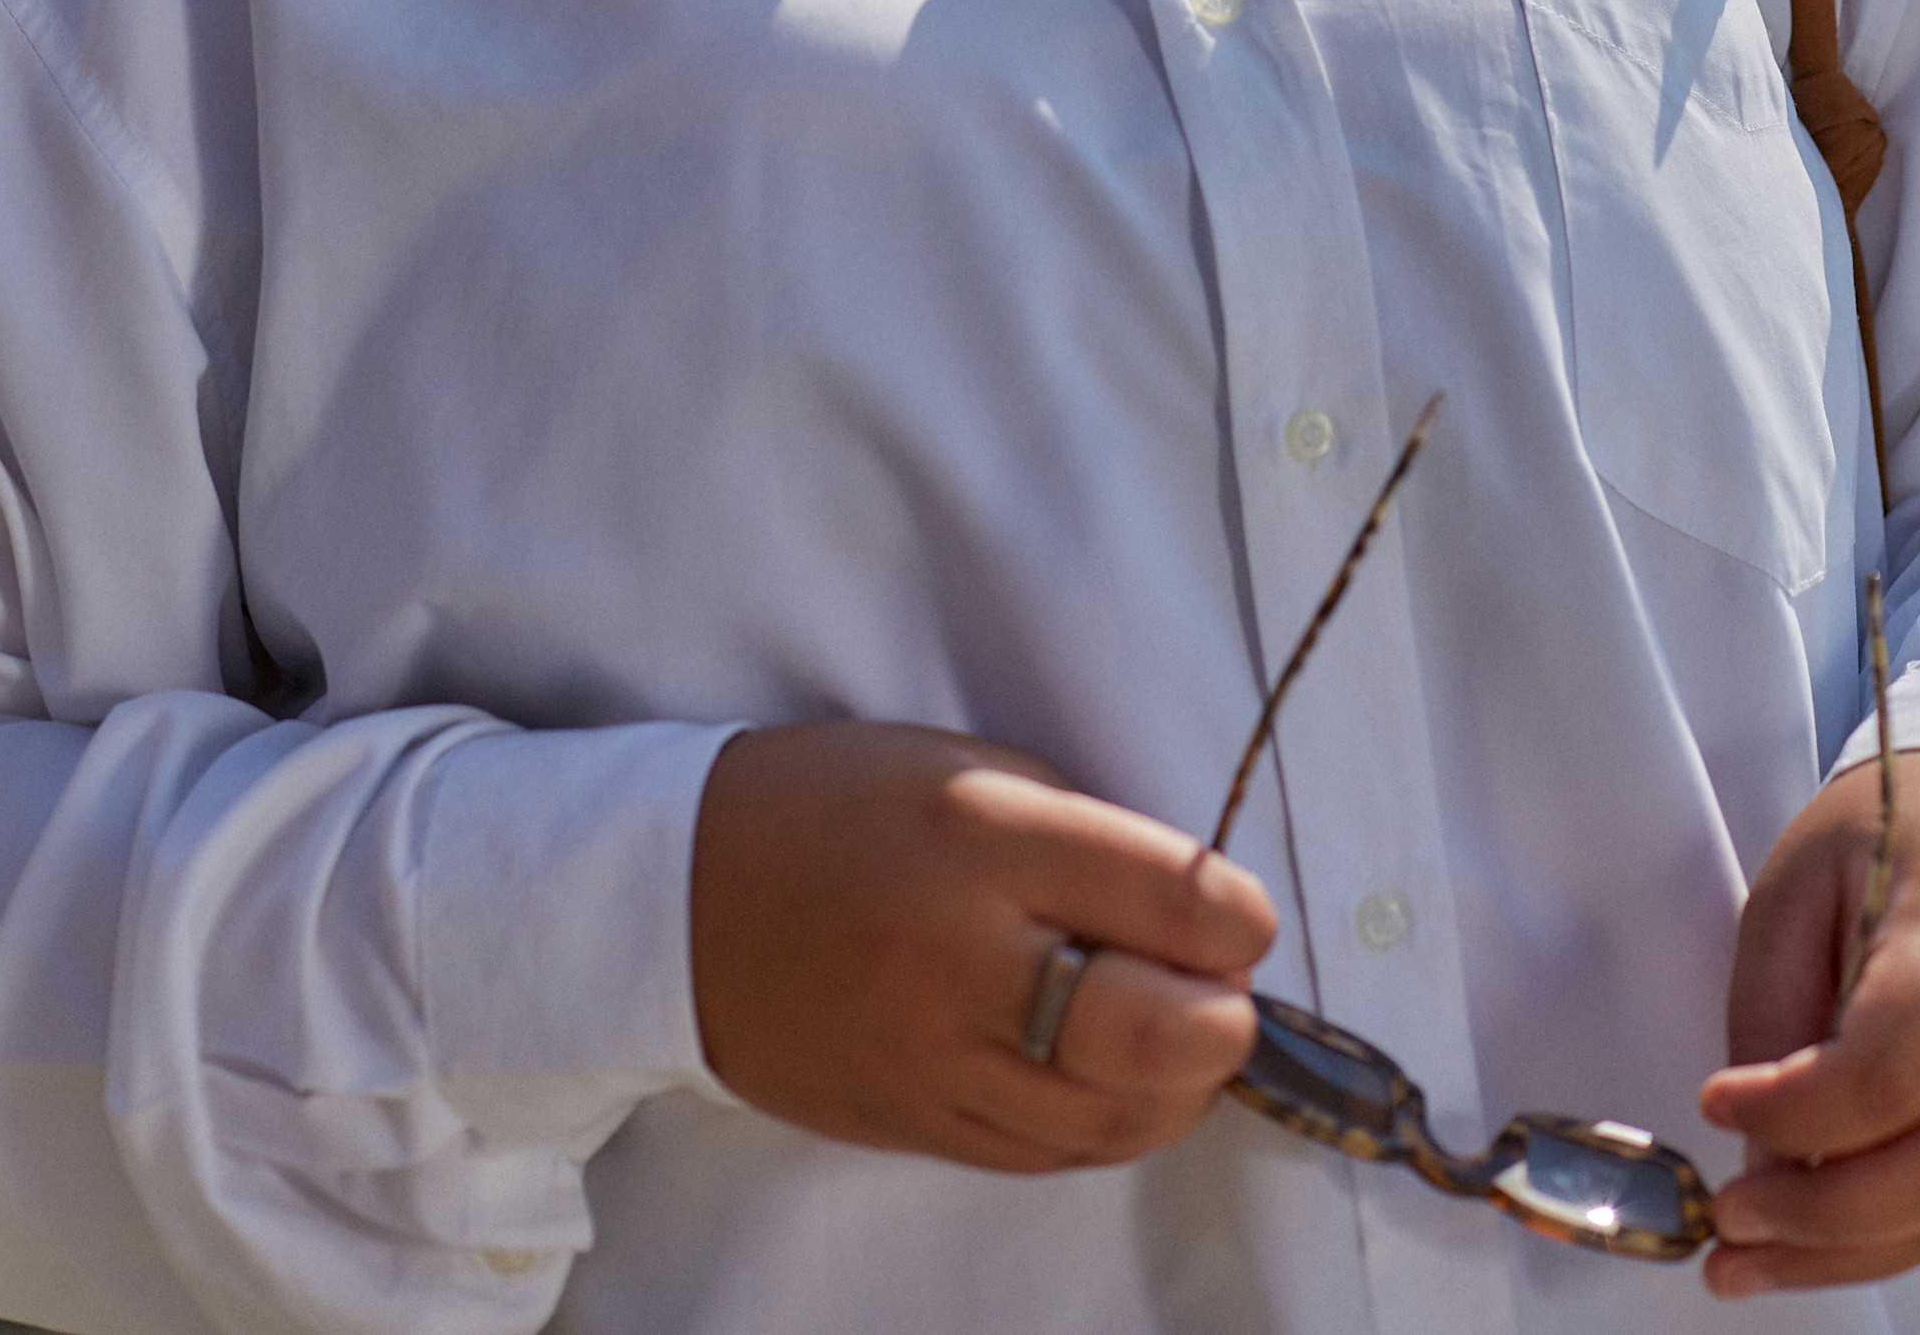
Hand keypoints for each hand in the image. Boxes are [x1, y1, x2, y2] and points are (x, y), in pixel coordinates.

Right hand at [689, 720, 1276, 1172]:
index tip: (1240, 916)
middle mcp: (963, 955)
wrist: (679, 895)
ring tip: (1182, 1045)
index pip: (1168, 896)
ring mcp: (933, 1057)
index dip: (1237, 917)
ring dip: (1178, 1089)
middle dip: (1224, 1021)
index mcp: (981, 833)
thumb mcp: (963, 764)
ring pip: (1111, 1118)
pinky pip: (1044, 1156)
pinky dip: (1104, 1126)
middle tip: (1226, 994)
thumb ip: (1078, 834)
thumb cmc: (835, 803)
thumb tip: (1193, 909)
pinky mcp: (911, 1125)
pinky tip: (1111, 1085)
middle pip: (1154, 1033)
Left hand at [1701, 750, 1919, 1297]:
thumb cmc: (1896, 824)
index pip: (1893, 1063)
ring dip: (1852, 1251)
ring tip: (1745, 1263)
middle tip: (1728, 1224)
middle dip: (1830, 1216)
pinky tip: (1815, 1244)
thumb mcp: (1800, 878)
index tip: (1715, 1103)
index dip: (1799, 1109)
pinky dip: (1894, 1232)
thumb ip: (1775, 1010)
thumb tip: (1760, 1154)